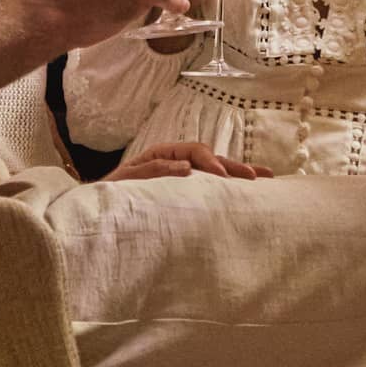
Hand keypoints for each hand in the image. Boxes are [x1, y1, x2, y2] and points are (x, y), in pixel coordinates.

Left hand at [104, 141, 272, 182]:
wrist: (100, 214)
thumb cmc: (110, 195)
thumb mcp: (125, 181)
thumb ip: (153, 171)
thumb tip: (186, 167)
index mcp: (162, 154)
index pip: (194, 151)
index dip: (210, 162)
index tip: (222, 177)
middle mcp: (176, 163)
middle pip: (211, 159)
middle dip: (235, 167)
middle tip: (257, 176)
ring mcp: (182, 179)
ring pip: (215, 173)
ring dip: (239, 175)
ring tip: (265, 179)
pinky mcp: (184, 195)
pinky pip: (209, 189)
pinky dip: (229, 189)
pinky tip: (247, 193)